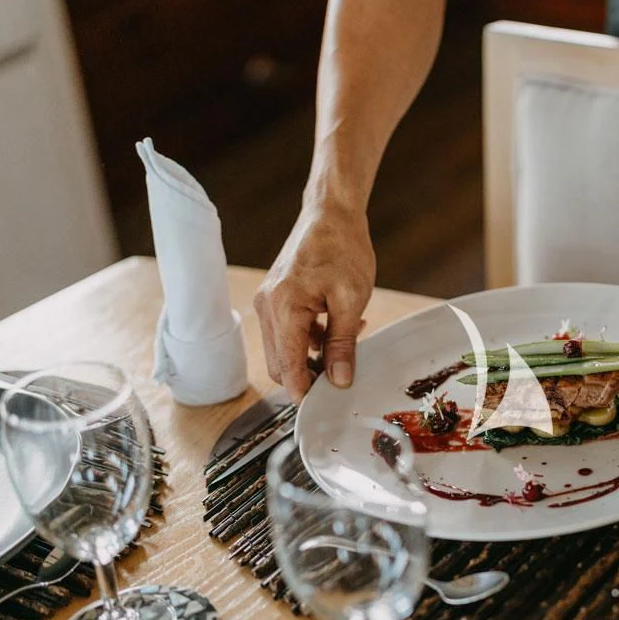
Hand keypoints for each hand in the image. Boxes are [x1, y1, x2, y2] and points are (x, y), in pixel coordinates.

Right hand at [255, 204, 375, 400]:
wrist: (331, 213)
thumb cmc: (343, 248)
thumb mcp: (351, 300)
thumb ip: (343, 343)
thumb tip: (339, 380)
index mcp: (283, 309)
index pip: (287, 367)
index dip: (304, 391)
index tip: (323, 406)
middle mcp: (266, 307)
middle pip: (280, 364)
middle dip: (308, 376)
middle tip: (342, 377)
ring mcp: (267, 302)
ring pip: (283, 350)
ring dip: (311, 356)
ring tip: (347, 344)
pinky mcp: (274, 298)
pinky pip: (286, 332)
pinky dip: (309, 339)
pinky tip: (337, 328)